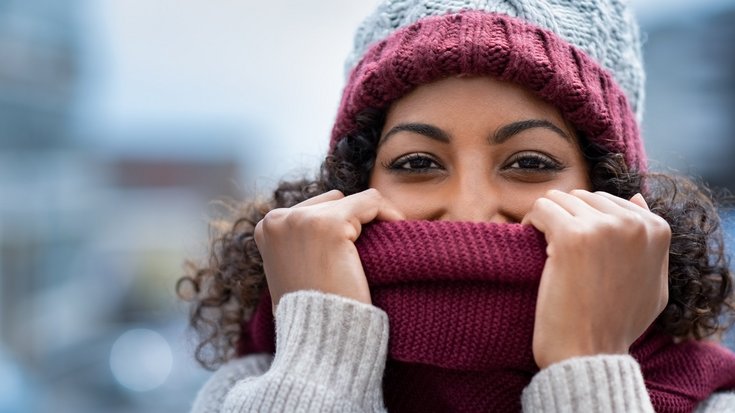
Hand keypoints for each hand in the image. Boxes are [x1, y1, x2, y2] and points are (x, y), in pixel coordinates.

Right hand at [254, 188, 403, 310]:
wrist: (318, 340)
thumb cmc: (313, 312)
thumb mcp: (295, 270)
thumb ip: (301, 243)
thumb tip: (326, 224)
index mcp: (267, 227)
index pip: (315, 208)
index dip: (343, 228)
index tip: (360, 250)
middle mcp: (277, 218)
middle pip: (333, 202)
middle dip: (354, 224)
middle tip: (372, 254)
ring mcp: (301, 220)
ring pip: (354, 201)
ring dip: (371, 222)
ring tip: (381, 250)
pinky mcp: (328, 225)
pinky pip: (370, 202)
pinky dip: (388, 214)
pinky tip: (397, 231)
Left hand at [522, 190, 670, 368]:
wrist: (590, 353)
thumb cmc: (617, 323)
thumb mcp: (653, 283)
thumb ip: (649, 242)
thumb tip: (636, 198)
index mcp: (656, 230)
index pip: (607, 201)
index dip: (585, 222)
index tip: (575, 247)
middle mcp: (633, 224)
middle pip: (582, 197)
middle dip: (566, 218)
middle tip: (555, 248)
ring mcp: (602, 228)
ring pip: (559, 199)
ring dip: (547, 220)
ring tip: (543, 247)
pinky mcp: (571, 237)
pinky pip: (541, 208)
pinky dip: (530, 222)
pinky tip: (530, 242)